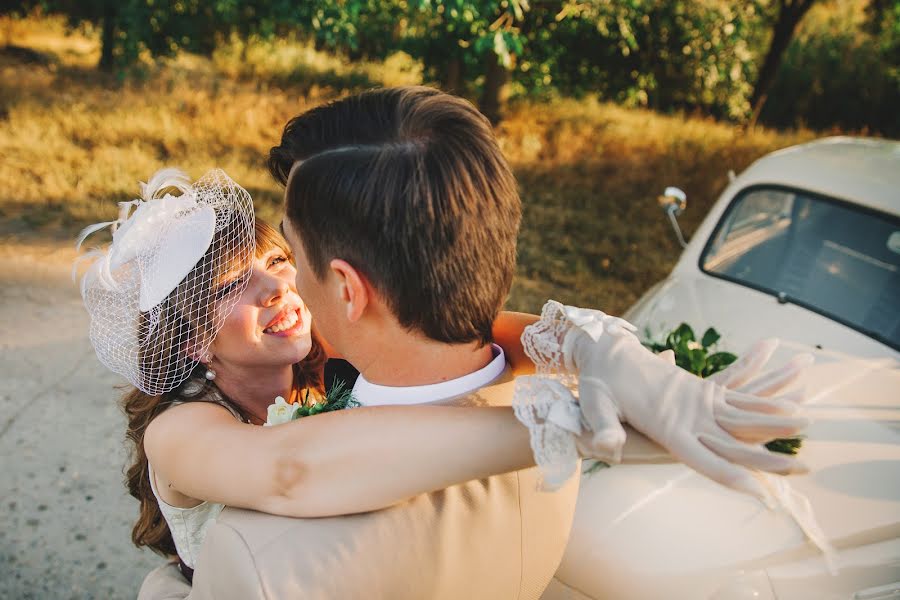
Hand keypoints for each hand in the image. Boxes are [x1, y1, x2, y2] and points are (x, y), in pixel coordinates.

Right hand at [528, 302, 809, 500]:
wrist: (599, 366)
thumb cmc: (594, 387)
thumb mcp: (595, 407)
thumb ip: (602, 427)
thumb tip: (605, 447)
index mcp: (667, 434)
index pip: (706, 460)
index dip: (734, 474)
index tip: (763, 491)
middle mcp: (690, 429)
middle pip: (736, 441)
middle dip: (769, 454)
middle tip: (805, 459)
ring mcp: (697, 412)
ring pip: (744, 414)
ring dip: (775, 409)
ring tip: (806, 392)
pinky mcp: (700, 393)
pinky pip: (737, 389)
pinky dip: (760, 384)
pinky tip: (785, 376)